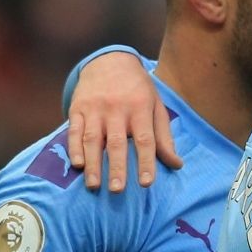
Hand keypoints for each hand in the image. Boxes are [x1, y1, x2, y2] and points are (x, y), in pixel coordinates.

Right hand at [68, 52, 183, 190]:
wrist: (110, 61)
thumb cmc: (139, 90)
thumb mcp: (157, 107)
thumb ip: (164, 136)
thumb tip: (176, 164)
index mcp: (141, 108)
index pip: (145, 139)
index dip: (146, 162)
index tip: (146, 183)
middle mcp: (117, 108)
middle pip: (117, 142)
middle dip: (117, 168)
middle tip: (117, 191)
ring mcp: (95, 108)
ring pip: (92, 139)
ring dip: (93, 164)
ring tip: (94, 186)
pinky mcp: (77, 108)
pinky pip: (74, 130)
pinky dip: (74, 148)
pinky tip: (77, 165)